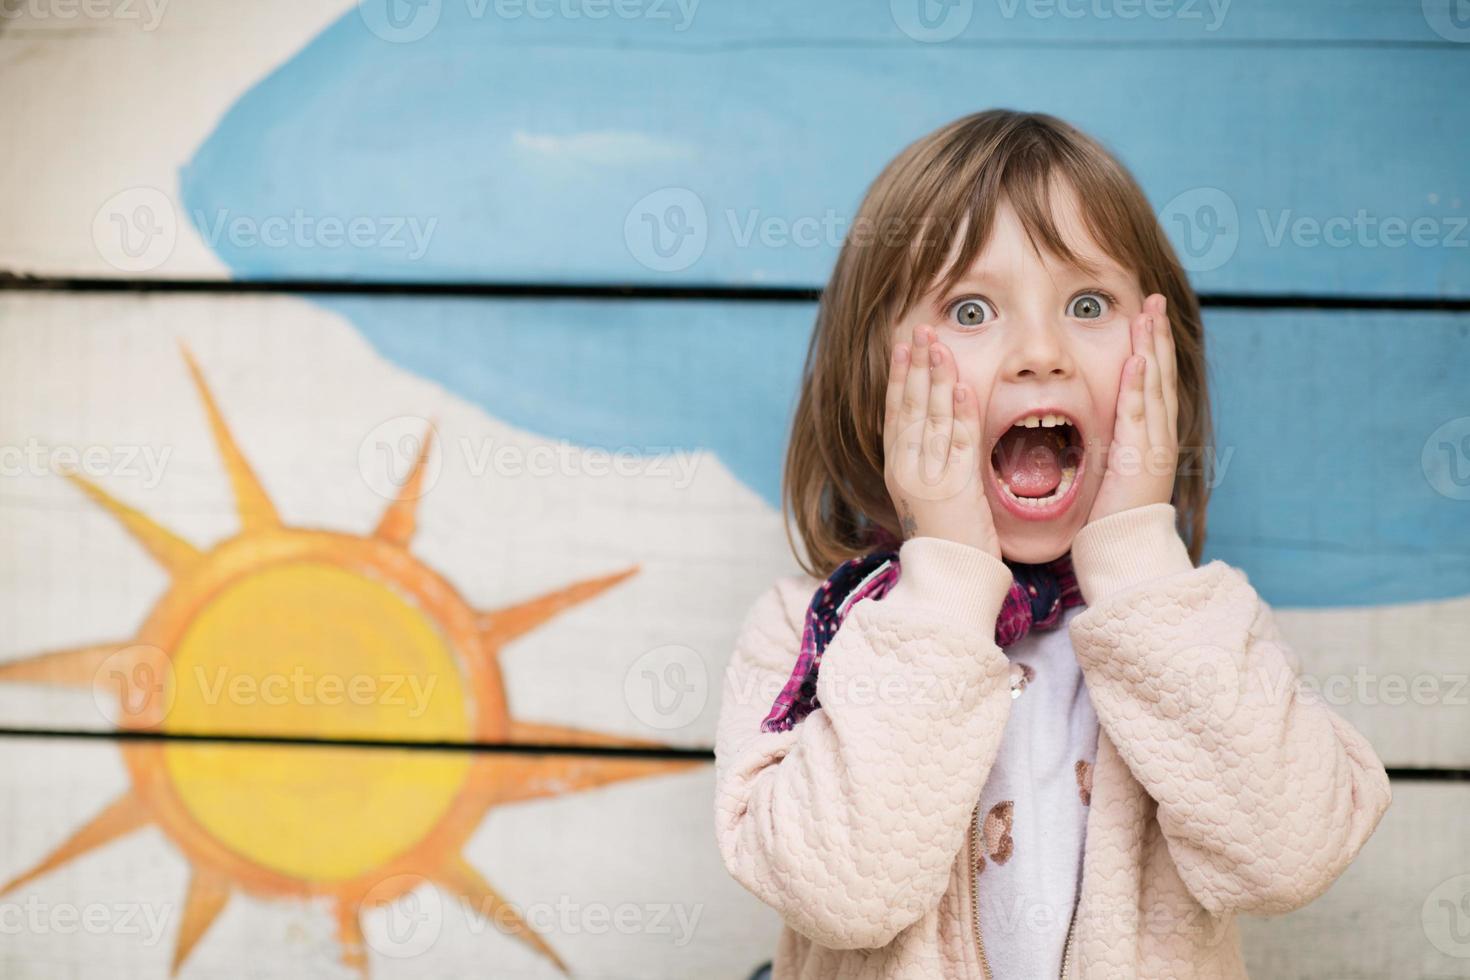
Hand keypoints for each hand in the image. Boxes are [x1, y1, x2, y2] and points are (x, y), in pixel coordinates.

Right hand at [883, 323, 1000, 557]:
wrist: (949, 577)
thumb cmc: (946, 542)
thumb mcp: (926, 498)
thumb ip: (928, 465)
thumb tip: (935, 433)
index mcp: (898, 470)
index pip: (896, 414)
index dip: (899, 378)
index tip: (902, 348)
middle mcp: (908, 470)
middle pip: (911, 407)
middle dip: (916, 365)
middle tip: (922, 331)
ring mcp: (930, 477)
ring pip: (934, 416)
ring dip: (938, 377)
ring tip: (940, 345)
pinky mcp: (956, 486)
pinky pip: (960, 440)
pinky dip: (961, 411)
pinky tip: (963, 385)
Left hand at [1088, 293, 1178, 523]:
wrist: (1124, 550)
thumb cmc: (1111, 517)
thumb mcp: (1110, 470)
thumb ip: (1110, 444)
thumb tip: (1098, 426)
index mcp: (1150, 437)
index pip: (1153, 383)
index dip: (1153, 349)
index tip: (1149, 318)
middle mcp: (1158, 437)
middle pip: (1160, 376)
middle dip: (1158, 337)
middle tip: (1155, 301)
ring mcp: (1154, 446)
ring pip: (1154, 388)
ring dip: (1152, 349)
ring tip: (1150, 316)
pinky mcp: (1141, 459)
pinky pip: (1139, 415)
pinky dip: (1140, 386)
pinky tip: (1139, 360)